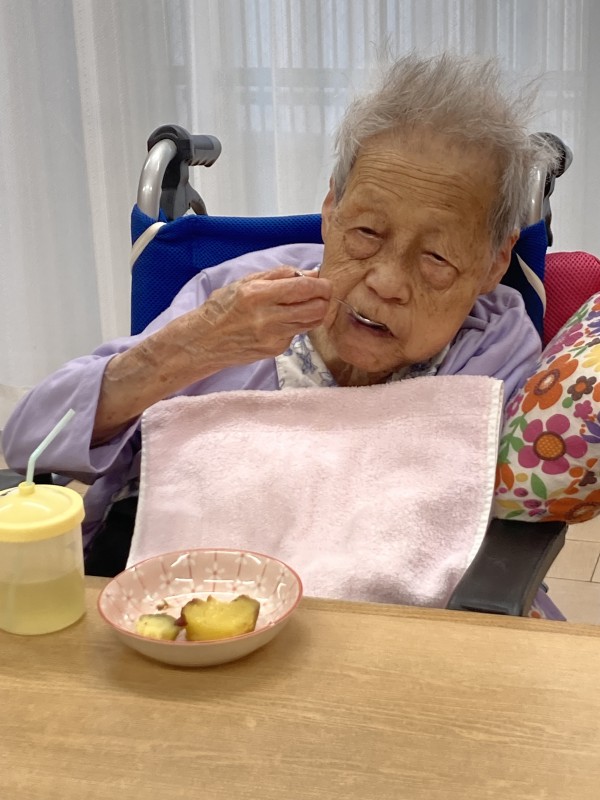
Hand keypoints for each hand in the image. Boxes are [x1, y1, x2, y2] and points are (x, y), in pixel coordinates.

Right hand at [180, 266, 331, 367]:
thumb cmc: (222, 307)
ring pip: (312, 322)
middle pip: (316, 309)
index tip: (324, 282)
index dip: (322, 285)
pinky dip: (297, 325)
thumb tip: (310, 273)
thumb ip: (279, 275)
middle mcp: (268, 317)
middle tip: (319, 294)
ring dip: (314, 312)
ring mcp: (273, 337)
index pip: (304, 289)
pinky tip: (282, 320)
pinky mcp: (276, 350)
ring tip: (303, 305)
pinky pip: (298, 334)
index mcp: (259, 295)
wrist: (205, 340)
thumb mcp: (246, 282)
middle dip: (324, 299)